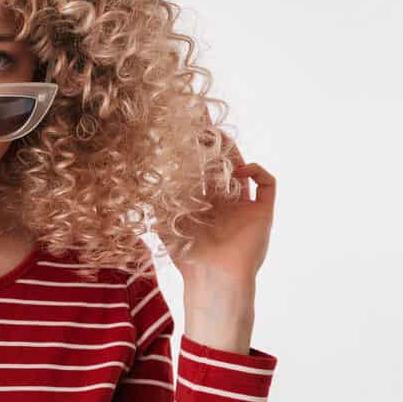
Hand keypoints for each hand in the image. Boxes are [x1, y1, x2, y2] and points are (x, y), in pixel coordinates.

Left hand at [169, 110, 276, 352]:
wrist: (211, 278)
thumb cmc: (186, 254)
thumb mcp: (164, 221)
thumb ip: (155, 198)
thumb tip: (136, 176)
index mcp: (202, 200)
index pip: (200, 167)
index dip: (195, 149)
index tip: (185, 128)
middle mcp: (224, 200)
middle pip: (221, 162)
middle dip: (214, 143)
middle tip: (203, 123)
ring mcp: (244, 205)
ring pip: (243, 167)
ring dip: (233, 152)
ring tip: (219, 138)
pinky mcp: (261, 212)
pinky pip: (267, 184)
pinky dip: (256, 171)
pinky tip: (240, 171)